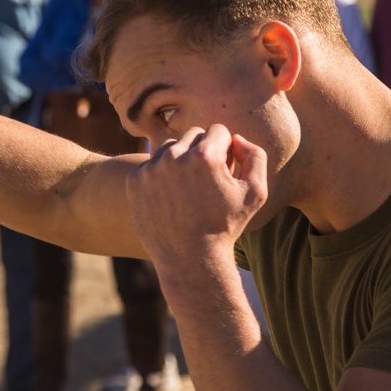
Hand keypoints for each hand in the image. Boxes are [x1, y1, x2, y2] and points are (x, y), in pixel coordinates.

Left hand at [125, 125, 267, 270]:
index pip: (218, 130)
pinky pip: (151, 164)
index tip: (224, 171)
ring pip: (170, 147)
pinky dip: (160, 176)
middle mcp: (174, 156)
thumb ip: (255, 156)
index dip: (226, 150)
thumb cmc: (225, 226)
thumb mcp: (255, 193)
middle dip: (203, 152)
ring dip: (180, 161)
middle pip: (193, 135)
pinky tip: (171, 198)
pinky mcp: (134, 180)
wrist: (190, 260)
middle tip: (207, 180)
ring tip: (189, 190)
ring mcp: (151, 168)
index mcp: (205, 156)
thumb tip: (237, 138)